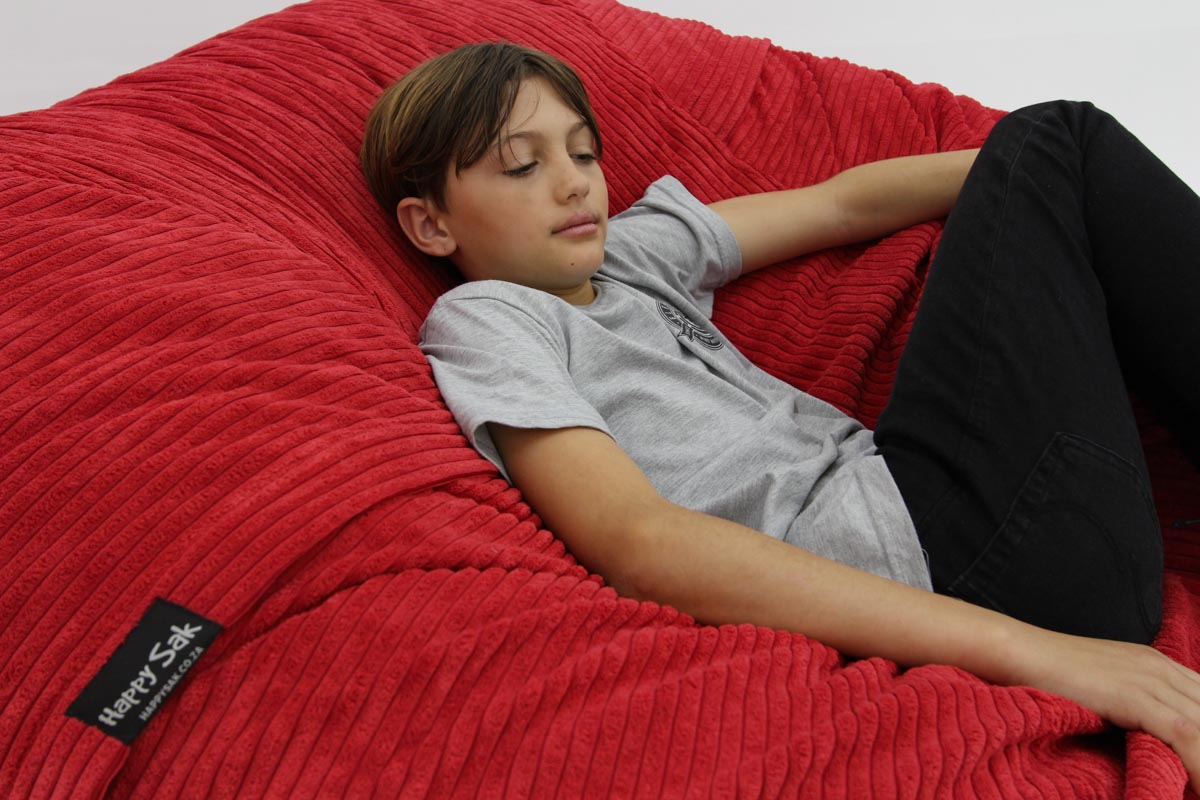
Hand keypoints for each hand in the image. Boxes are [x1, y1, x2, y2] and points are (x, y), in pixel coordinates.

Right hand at [1010, 627, 1199, 792]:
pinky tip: (1198, 788)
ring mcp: (1149, 679)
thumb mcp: (1104, 683)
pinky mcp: (1134, 696)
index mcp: (1156, 663)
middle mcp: (1160, 667)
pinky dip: (1198, 763)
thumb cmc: (1050, 673)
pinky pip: (1184, 734)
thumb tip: (1146, 737)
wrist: (1021, 654)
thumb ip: (1131, 700)